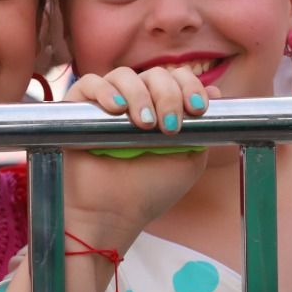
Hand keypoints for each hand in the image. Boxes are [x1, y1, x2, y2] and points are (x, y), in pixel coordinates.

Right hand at [61, 66, 215, 247]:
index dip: (189, 86)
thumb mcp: (189, 160)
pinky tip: (117, 109)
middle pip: (154, 74)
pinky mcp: (75, 110)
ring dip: (140, 95)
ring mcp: (103, 104)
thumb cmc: (147, 193)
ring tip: (144, 124)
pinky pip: (89, 83)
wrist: (111, 216)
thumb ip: (203, 128)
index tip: (197, 109)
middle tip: (169, 126)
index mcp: (159, 109)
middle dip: (169, 94)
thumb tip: (216, 91)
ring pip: (124, 75)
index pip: (176, 79)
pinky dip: (105, 91)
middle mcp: (133, 102)